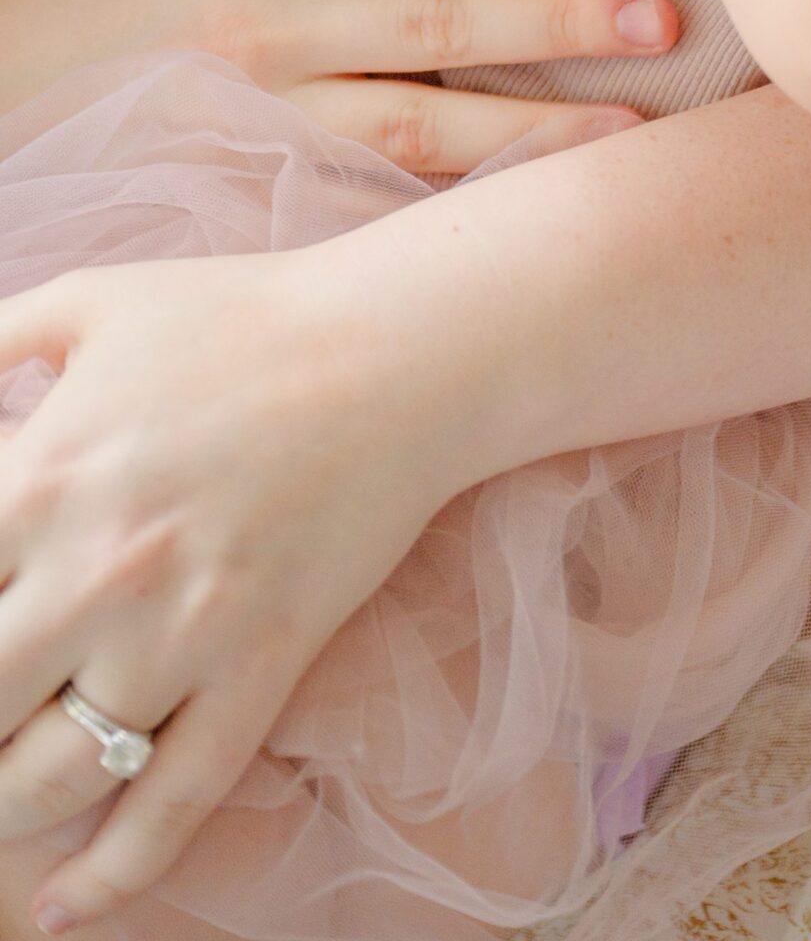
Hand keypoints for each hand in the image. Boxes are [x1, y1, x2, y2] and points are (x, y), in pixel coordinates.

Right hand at [0, 0, 666, 170]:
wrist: (2, 97)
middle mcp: (276, 30)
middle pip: (435, 17)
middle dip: (555, 14)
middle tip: (666, 13)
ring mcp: (277, 123)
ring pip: (421, 127)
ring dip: (536, 129)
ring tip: (638, 123)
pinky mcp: (276, 190)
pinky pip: (386, 196)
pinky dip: (467, 196)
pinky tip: (545, 204)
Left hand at [0, 238, 480, 928]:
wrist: (400, 349)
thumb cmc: (239, 315)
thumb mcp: (92, 301)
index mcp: (43, 474)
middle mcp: (99, 570)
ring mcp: (184, 632)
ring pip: (48, 778)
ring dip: (0, 807)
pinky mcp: (260, 668)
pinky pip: (174, 803)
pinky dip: (109, 876)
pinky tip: (57, 911)